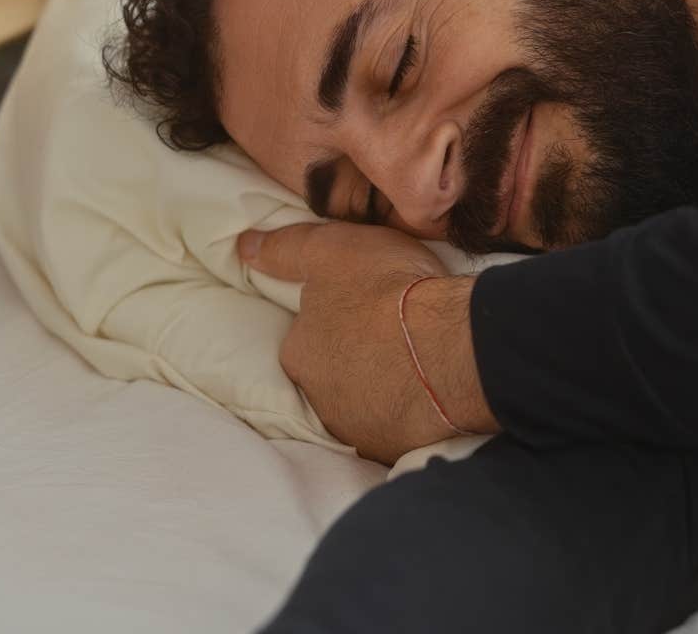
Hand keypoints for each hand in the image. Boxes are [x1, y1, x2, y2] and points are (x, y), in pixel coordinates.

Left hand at [240, 221, 496, 463]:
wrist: (453, 345)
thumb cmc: (388, 290)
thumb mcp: (332, 250)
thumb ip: (286, 250)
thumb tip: (244, 247)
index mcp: (298, 353)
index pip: (303, 339)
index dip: (331, 321)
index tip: (361, 308)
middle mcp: (317, 399)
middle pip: (329, 378)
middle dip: (351, 361)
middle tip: (388, 336)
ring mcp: (355, 429)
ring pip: (360, 406)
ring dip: (378, 389)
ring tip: (413, 364)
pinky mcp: (392, 449)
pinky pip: (393, 428)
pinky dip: (404, 412)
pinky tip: (427, 391)